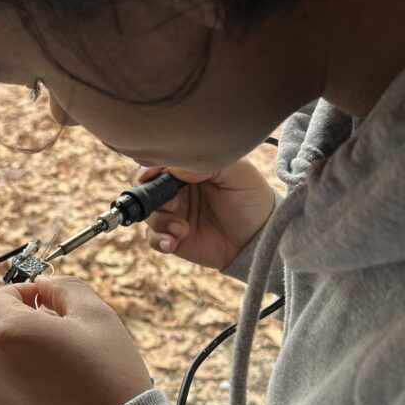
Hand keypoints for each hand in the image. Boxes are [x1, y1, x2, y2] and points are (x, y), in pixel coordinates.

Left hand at [0, 276, 152, 404]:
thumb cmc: (110, 384)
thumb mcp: (98, 317)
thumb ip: (64, 287)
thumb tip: (43, 285)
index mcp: (7, 333)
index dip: (22, 297)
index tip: (41, 305)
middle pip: (0, 340)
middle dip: (26, 341)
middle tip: (64, 357)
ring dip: (21, 376)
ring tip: (61, 393)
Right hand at [140, 159, 276, 269]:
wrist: (260, 236)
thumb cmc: (251, 198)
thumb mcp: (238, 171)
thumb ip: (207, 163)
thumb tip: (174, 168)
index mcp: (187, 170)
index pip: (157, 163)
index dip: (149, 168)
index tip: (149, 175)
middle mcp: (176, 191)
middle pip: (144, 188)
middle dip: (151, 197)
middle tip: (174, 204)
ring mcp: (174, 215)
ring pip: (148, 215)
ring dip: (160, 221)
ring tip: (182, 228)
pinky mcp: (174, 238)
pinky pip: (153, 238)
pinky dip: (159, 240)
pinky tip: (174, 241)